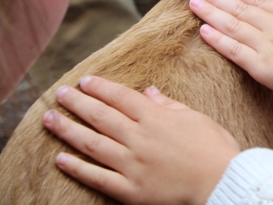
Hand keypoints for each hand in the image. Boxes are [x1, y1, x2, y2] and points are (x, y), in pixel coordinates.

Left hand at [42, 76, 239, 204]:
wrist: (222, 183)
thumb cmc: (215, 148)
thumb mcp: (195, 117)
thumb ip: (168, 105)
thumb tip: (148, 92)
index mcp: (156, 118)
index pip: (120, 97)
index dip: (100, 88)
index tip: (84, 81)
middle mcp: (140, 138)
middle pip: (101, 116)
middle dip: (77, 103)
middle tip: (59, 94)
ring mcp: (132, 164)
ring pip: (92, 143)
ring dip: (68, 130)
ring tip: (50, 119)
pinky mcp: (130, 190)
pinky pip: (97, 177)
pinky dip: (77, 168)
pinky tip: (60, 158)